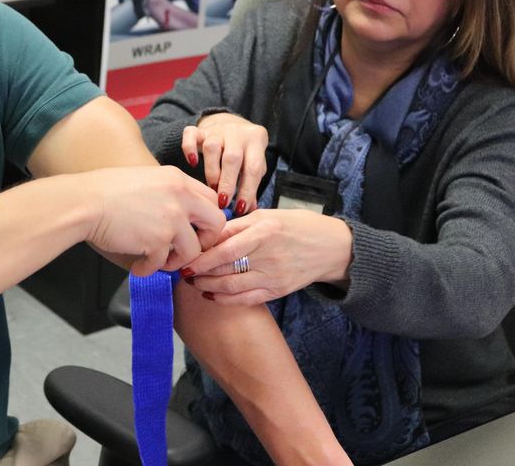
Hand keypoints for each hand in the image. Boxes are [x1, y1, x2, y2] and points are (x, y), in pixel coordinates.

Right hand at [84, 166, 223, 275]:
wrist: (85, 202)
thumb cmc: (107, 190)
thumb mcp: (147, 179)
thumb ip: (169, 193)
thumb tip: (183, 215)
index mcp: (178, 179)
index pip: (212, 199)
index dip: (207, 219)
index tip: (195, 230)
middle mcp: (180, 197)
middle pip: (217, 223)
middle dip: (206, 241)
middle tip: (189, 249)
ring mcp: (171, 219)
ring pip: (193, 251)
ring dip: (177, 261)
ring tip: (159, 261)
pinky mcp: (157, 241)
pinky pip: (163, 264)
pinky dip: (150, 269)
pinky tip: (139, 266)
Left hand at [180, 209, 352, 304]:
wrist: (332, 247)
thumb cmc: (297, 225)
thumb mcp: (267, 215)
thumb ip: (238, 225)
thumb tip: (207, 233)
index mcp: (265, 230)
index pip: (225, 248)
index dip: (201, 257)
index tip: (184, 259)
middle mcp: (268, 255)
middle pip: (225, 269)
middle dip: (200, 272)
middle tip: (183, 271)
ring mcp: (274, 276)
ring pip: (232, 287)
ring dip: (208, 287)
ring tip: (194, 282)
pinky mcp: (278, 291)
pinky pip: (246, 299)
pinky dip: (226, 299)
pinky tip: (212, 294)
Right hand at [182, 113, 267, 215]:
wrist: (231, 123)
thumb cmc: (245, 150)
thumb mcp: (254, 163)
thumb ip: (252, 184)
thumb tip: (250, 209)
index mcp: (256, 139)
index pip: (254, 168)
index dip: (247, 190)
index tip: (240, 209)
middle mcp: (237, 132)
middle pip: (232, 158)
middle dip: (227, 183)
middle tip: (222, 203)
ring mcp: (217, 129)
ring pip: (211, 147)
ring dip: (212, 171)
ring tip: (211, 188)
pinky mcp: (199, 129)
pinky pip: (190, 134)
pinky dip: (189, 149)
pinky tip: (192, 162)